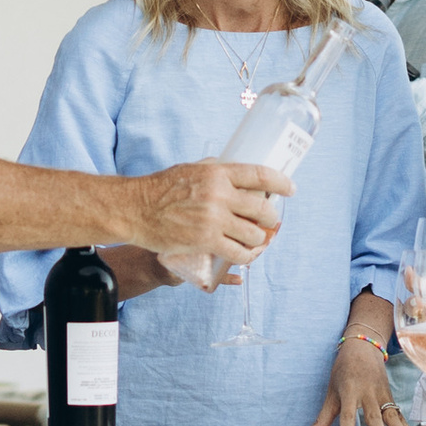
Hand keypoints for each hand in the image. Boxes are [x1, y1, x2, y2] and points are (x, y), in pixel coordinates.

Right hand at [124, 159, 287, 277]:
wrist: (136, 209)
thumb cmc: (160, 189)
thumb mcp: (190, 169)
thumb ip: (214, 171)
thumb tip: (235, 171)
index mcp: (217, 173)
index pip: (259, 175)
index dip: (280, 182)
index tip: (290, 189)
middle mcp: (219, 194)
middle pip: (261, 208)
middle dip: (271, 217)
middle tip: (270, 221)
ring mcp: (214, 219)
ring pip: (253, 234)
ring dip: (259, 239)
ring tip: (257, 240)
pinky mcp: (206, 241)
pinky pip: (238, 253)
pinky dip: (247, 257)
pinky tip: (247, 255)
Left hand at [298, 328, 417, 425]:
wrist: (363, 347)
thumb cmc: (344, 371)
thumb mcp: (331, 393)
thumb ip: (321, 419)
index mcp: (349, 391)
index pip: (347, 414)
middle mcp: (367, 392)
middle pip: (373, 414)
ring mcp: (381, 393)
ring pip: (391, 414)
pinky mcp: (390, 396)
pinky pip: (399, 413)